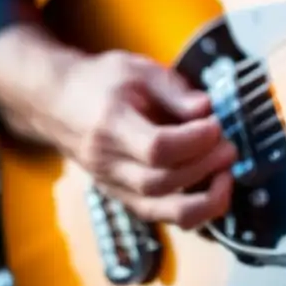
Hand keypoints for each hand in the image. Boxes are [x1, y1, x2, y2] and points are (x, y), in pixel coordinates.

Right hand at [51, 51, 235, 228]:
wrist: (56, 102)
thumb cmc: (101, 82)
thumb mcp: (139, 70)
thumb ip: (176, 90)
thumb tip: (209, 110)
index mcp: (110, 126)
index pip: (156, 148)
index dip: (195, 140)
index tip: (216, 124)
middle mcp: (108, 163)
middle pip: (159, 183)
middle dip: (205, 168)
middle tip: (229, 147)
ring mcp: (113, 185)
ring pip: (160, 211)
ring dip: (204, 199)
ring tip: (227, 173)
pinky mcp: (123, 196)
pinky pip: (161, 215)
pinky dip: (194, 209)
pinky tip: (214, 187)